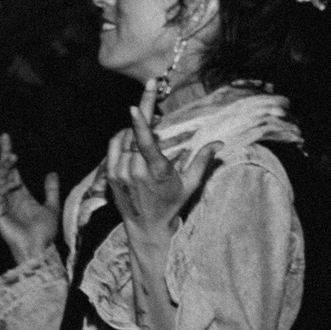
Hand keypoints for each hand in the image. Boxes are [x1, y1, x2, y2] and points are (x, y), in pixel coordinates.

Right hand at [0, 134, 61, 264]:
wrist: (39, 248)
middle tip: (7, 143)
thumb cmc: (44, 232)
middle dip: (4, 156)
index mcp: (20, 194)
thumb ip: (51, 190)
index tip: (6, 138)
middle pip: (3, 171)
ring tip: (13, 158)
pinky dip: (4, 189)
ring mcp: (2, 204)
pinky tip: (12, 184)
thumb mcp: (52, 207)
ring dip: (5, 168)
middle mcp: (9, 197)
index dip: (8, 155)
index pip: (12, 170)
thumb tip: (52, 173)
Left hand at [103, 77, 221, 238]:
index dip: (140, 123)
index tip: (135, 106)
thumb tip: (220, 143)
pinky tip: (133, 138)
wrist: (146, 225)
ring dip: (134, 129)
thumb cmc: (171, 203)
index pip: (146, 144)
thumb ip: (203, 160)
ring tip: (148, 132)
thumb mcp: (191, 184)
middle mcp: (135, 171)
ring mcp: (120, 173)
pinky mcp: (110, 175)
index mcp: (157, 172)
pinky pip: (114, 145)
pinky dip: (123, 137)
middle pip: (134, 135)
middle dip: (144, 117)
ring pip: (123, 138)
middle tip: (152, 104)